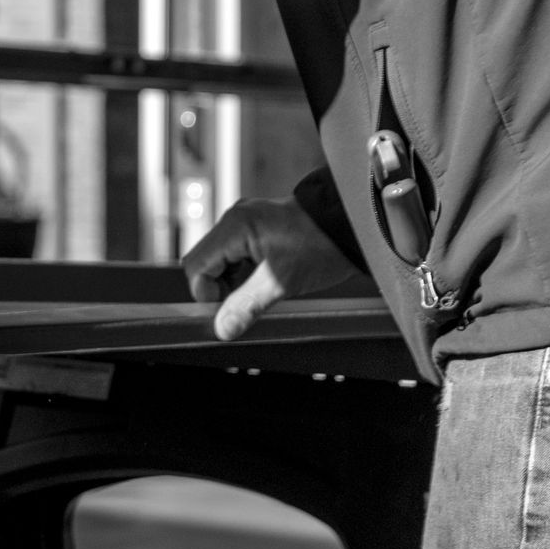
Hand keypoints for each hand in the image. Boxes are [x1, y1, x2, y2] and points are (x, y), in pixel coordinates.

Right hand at [181, 195, 358, 339]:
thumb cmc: (322, 246)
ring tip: (260, 290)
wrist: (352, 227)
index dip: (206, 292)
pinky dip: (243, 273)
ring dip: (231, 282)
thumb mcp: (282, 282)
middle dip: (218, 287)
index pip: (196, 265)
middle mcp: (235, 219)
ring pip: (219, 260)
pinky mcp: (256, 229)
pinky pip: (235, 255)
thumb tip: (223, 329)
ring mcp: (245, 222)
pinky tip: (264, 279)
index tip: (227, 308)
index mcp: (235, 225)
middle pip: (204, 262)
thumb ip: (247, 305)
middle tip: (245, 301)